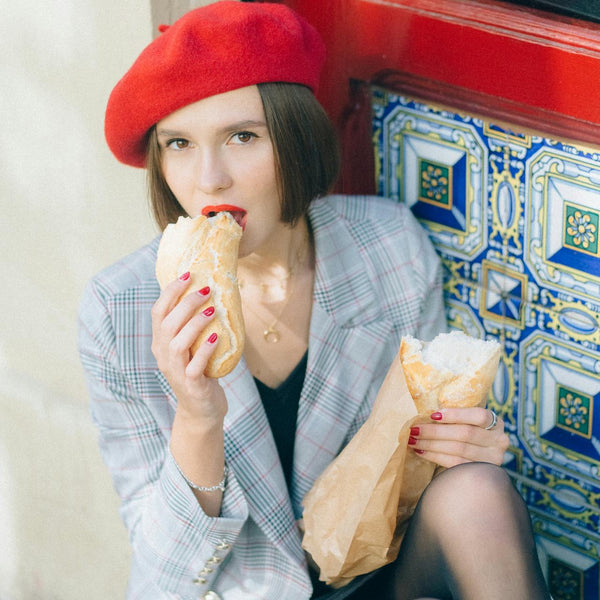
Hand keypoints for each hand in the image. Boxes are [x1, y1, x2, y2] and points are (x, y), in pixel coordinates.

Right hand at [151, 273, 226, 422]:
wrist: (201, 411)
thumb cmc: (199, 372)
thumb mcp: (190, 347)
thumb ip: (192, 326)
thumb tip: (210, 293)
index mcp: (161, 342)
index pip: (158, 311)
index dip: (170, 291)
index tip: (187, 274)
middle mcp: (164, 355)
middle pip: (167, 323)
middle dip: (185, 303)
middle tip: (205, 289)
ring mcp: (176, 371)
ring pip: (177, 343)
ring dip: (194, 324)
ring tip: (211, 311)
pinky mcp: (191, 385)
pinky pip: (195, 366)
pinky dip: (205, 350)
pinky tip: (216, 337)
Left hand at [407, 407, 508, 467]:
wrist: (479, 460)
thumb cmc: (466, 432)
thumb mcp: (467, 421)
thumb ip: (455, 416)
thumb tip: (426, 412)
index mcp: (496, 423)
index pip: (478, 416)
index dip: (455, 415)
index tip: (432, 415)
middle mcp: (499, 441)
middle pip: (464, 434)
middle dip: (435, 432)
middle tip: (413, 429)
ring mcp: (492, 459)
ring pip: (458, 450)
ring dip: (431, 444)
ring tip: (413, 440)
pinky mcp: (481, 473)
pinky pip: (455, 463)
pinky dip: (435, 456)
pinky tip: (421, 452)